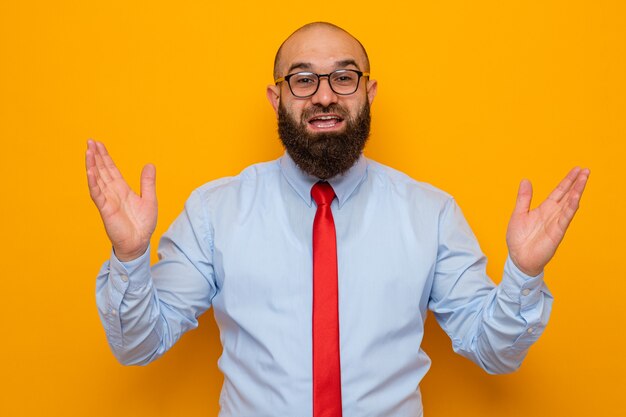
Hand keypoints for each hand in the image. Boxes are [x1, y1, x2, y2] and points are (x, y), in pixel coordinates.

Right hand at [86, 140, 157, 260]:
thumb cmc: (143, 224)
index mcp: (122, 189)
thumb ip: (147, 182)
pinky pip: (97, 194)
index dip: (105, 157)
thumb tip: (149, 164)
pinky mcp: (105, 209)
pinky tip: (90, 171)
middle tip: (89, 141)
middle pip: (102, 170)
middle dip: (96, 156)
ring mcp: (107, 200)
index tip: (98, 144)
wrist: (139, 243)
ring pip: (97, 179)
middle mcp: (112, 192)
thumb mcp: (149, 199)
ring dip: (92, 165)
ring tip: (88, 151)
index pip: (111, 169)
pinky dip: (93, 183)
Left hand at [506, 167, 589, 275]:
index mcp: (544, 209)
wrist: (518, 259)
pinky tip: (576, 198)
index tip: (577, 169)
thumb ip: (524, 198)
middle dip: (576, 183)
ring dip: (577, 192)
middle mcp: (553, 214)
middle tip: (586, 170)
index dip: (567, 180)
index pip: (559, 191)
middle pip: (567, 195)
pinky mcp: (556, 233)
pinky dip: (570, 208)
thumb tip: (526, 180)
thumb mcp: (518, 213)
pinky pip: (565, 218)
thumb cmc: (519, 239)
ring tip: (584, 179)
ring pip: (569, 204)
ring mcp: (556, 223)